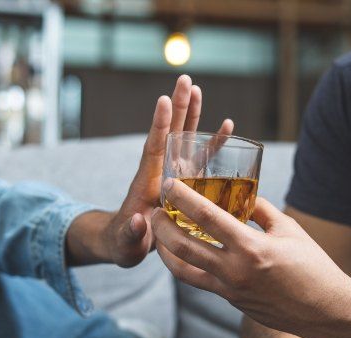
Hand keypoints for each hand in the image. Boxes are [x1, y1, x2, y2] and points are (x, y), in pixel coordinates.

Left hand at [67, 75, 233, 267]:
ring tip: (198, 89)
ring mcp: (174, 175)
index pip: (154, 148)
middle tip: (185, 79)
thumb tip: (138, 222)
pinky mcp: (185, 182)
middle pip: (171, 134)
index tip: (164, 99)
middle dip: (178, 108)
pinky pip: (202, 159)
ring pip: (186, 140)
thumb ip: (131, 234)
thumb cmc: (123, 244)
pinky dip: (213, 143)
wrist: (126, 244)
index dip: (160, 126)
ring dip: (193, 115)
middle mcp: (161, 172)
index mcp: (146, 183)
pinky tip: (227, 125)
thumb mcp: (125, 244)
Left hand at [150, 178, 350, 337]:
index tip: (168, 184)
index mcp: (251, 248)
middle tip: (156, 209)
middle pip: (182, 246)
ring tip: (159, 233)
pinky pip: (198, 281)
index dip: (182, 197)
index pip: (206, 217)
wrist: (325, 311)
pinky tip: (182, 252)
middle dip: (162, 225)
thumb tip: (242, 195)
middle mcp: (235, 271)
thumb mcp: (289, 229)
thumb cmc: (313, 266)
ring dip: (164, 249)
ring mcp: (229, 290)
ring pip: (182, 270)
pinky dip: (185, 264)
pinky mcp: (229, 300)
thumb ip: (261, 210)